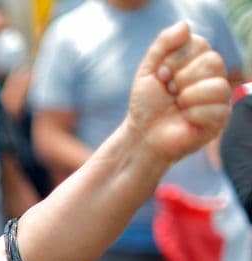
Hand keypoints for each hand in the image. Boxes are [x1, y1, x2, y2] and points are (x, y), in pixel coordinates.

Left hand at [127, 22, 230, 163]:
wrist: (141, 135)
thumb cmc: (146, 105)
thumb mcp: (148, 70)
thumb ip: (163, 44)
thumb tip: (185, 25)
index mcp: (198, 62)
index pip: (199, 44)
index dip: (175, 59)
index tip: (161, 75)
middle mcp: (213, 77)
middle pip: (212, 61)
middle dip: (181, 78)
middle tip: (169, 92)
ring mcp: (219, 98)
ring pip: (217, 85)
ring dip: (187, 97)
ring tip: (177, 106)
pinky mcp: (220, 119)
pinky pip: (215, 109)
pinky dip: (192, 115)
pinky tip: (185, 119)